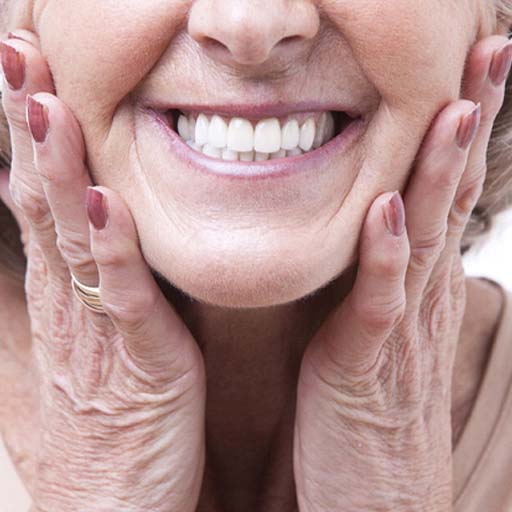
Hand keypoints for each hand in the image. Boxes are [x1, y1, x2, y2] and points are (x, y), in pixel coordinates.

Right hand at [0, 30, 205, 511]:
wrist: (111, 509)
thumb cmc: (105, 428)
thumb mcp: (88, 350)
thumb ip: (85, 291)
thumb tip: (81, 237)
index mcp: (62, 295)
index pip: (37, 201)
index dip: (29, 139)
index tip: (26, 79)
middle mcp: (67, 302)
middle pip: (42, 200)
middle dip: (30, 127)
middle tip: (18, 54)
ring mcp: (95, 331)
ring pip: (70, 236)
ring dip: (57, 169)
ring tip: (44, 102)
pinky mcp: (137, 361)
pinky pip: (122, 296)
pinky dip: (111, 248)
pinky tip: (103, 203)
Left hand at [293, 35, 510, 510]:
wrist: (376, 496)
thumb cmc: (368, 409)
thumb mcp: (376, 328)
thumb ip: (379, 278)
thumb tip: (378, 227)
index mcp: (415, 285)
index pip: (443, 193)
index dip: (459, 132)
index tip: (470, 70)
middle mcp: (418, 296)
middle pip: (449, 197)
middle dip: (470, 124)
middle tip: (489, 51)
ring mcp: (398, 330)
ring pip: (425, 237)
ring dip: (440, 172)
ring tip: (456, 106)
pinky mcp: (366, 365)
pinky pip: (378, 301)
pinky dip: (385, 255)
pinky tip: (389, 209)